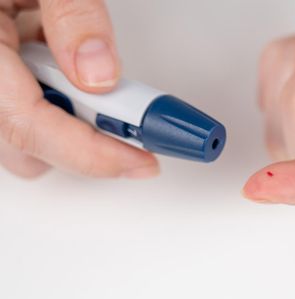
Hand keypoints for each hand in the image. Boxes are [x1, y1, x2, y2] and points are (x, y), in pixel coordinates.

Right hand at [0, 0, 158, 178]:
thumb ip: (71, 14)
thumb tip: (100, 72)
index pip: (30, 126)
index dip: (93, 153)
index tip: (143, 161)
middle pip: (28, 145)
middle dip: (82, 137)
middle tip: (130, 110)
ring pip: (25, 130)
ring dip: (69, 113)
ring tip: (85, 66)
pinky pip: (24, 103)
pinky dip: (55, 91)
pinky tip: (58, 52)